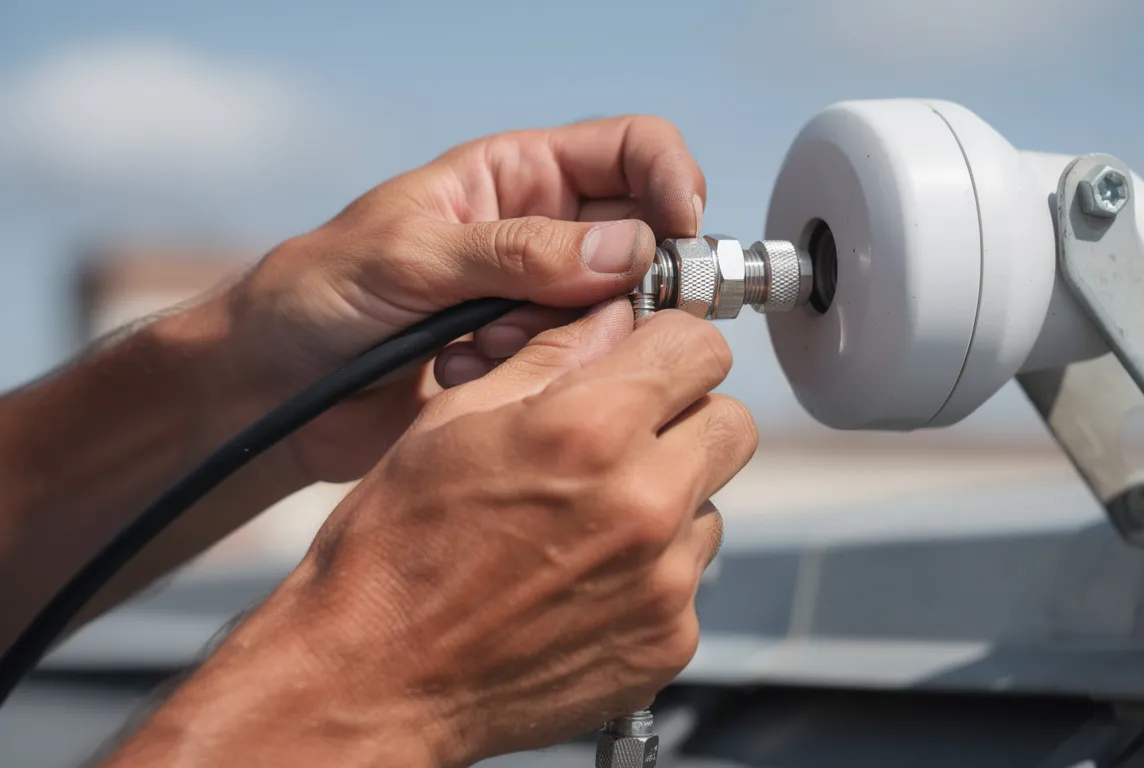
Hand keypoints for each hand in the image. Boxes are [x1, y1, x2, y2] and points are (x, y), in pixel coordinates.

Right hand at [122, 304, 757, 767]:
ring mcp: (663, 579)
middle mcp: (644, 502)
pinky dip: (652, 570)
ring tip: (585, 520)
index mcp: (591, 428)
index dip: (672, 345)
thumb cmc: (395, 554)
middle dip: (686, 417)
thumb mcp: (453, 421)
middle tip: (625, 436)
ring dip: (667, 498)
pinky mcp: (668, 639)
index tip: (652, 358)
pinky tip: (583, 577)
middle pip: (730, 423)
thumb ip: (551, 358)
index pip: (701, 347)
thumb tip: (611, 321)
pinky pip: (689, 577)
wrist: (376, 679)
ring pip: (710, 502)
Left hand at [225, 116, 705, 482]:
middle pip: (644, 242)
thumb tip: (631, 252)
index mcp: (517, 177)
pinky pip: (582, 372)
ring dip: (567, 339)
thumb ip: (519, 254)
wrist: (271, 389)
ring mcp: (541, 305)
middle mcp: (544, 237)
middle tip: (581, 316)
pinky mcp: (532, 368)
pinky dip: (541, 379)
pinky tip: (468, 375)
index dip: (670, 180)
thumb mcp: (410, 257)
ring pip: (620, 316)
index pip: (631, 152)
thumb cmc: (318, 294)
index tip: (679, 229)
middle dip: (627, 284)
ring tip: (483, 346)